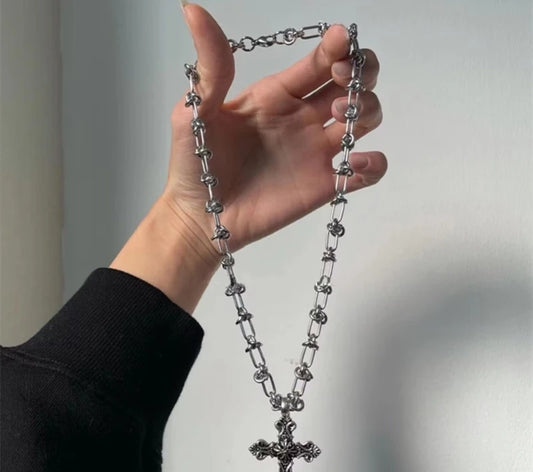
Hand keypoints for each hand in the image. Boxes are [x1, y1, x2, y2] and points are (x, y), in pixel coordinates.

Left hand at [162, 3, 386, 261]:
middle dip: (360, 72)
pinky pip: (367, 171)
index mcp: (277, 95)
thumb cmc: (195, 165)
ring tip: (335, 120)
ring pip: (365, 118)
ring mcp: (317, 152)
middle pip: (353, 83)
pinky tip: (354, 163)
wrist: (202, 217)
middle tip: (342, 80)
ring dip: (366, 109)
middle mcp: (303, 118)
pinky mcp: (324, 184)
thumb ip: (210, 67)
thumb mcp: (196, 111)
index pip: (319, 62)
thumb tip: (193, 10)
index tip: (337, 45)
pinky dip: (374, 164)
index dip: (336, 47)